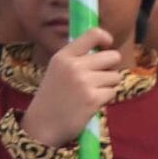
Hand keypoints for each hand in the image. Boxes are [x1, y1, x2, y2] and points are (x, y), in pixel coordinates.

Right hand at [23, 28, 127, 148]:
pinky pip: (113, 92)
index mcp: (63, 56)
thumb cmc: (52, 97)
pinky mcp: (93, 99)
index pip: (94, 34)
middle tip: (98, 77)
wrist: (42, 125)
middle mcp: (74, 66)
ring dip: (108, 85)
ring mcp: (84, 82)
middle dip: (110, 67)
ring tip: (91, 92)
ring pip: (115, 76)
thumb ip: (77, 58)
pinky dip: (105, 98)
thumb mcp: (57, 70)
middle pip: (112, 56)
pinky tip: (90, 103)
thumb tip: (104, 48)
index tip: (106, 47)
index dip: (106, 39)